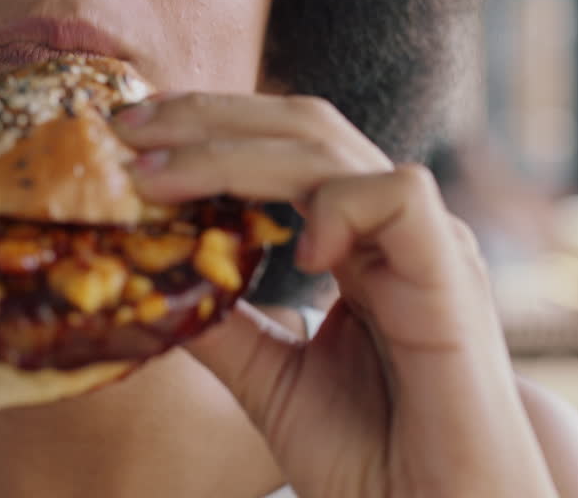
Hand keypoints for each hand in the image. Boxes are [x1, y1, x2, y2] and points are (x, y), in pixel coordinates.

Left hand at [112, 93, 557, 497]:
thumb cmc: (372, 460)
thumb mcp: (268, 378)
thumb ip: (220, 323)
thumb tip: (144, 278)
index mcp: (352, 244)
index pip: (280, 150)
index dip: (207, 132)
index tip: (129, 139)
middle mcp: (388, 231)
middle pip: (299, 128)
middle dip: (206, 117)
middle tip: (126, 128)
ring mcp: (422, 246)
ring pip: (330, 148)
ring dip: (233, 151)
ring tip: (158, 178)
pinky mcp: (450, 276)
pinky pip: (398, 196)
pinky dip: (335, 205)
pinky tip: (296, 249)